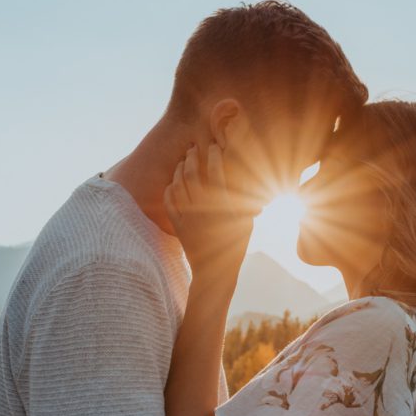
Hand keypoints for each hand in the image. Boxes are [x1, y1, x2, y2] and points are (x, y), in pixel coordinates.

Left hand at [163, 143, 253, 277]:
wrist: (215, 269)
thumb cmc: (236, 244)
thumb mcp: (246, 219)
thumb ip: (242, 199)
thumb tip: (243, 181)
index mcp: (221, 202)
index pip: (215, 169)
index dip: (214, 154)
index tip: (214, 147)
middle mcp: (202, 205)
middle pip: (191, 172)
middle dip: (192, 157)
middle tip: (193, 149)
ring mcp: (187, 214)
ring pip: (178, 184)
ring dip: (179, 170)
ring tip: (182, 162)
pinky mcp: (177, 224)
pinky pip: (169, 201)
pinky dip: (169, 189)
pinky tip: (172, 184)